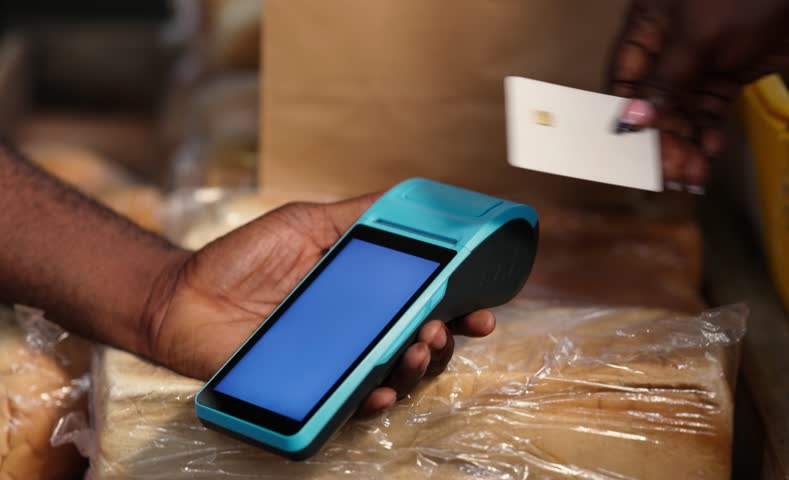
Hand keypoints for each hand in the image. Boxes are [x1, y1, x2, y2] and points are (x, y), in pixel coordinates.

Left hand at [140, 194, 495, 415]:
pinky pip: (352, 403)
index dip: (459, 307)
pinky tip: (380, 389)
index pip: (424, 302)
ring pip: (395, 375)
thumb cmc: (243, 259)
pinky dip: (373, 399)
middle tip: (445, 327)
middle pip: (421, 342)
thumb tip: (410, 201)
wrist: (186, 296)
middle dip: (445, 338)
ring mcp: (338, 362)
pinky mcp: (312, 389)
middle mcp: (359, 329)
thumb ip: (358, 215)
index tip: (483, 307)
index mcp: (365, 291)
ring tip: (418, 347)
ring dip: (418, 366)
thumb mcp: (306, 223)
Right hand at [609, 0, 788, 185]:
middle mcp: (667, 50)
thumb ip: (665, 80)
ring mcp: (698, 65)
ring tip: (692, 173)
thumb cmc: (744, 0)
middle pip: (654, 104)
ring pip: (682, 113)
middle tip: (671, 171)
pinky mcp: (726, 77)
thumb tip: (632, 120)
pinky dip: (708, 134)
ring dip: (685, 143)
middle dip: (661, 138)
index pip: (624, 80)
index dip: (626, 117)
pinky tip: (710, 152)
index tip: (632, 153)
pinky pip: (709, 112)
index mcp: (648, 30)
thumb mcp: (698, 39)